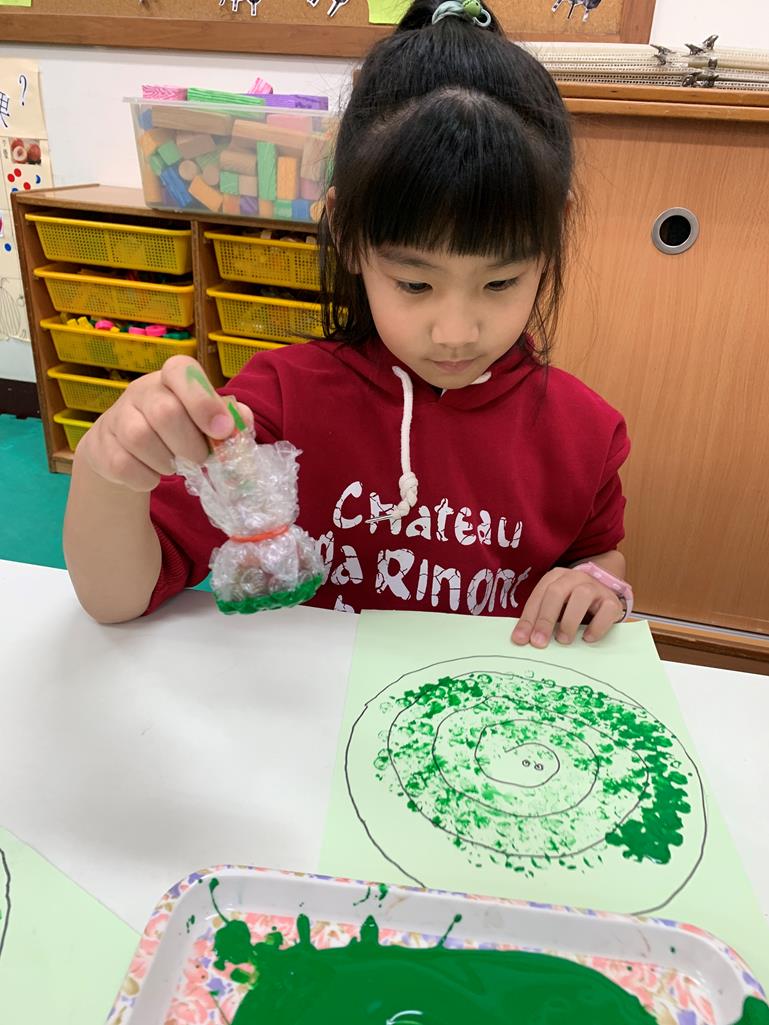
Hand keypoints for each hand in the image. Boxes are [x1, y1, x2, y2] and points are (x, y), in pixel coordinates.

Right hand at [75, 356, 253, 491]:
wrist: (126, 447)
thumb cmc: (178, 429)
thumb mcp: (205, 419)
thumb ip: (229, 419)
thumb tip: (239, 422)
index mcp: (172, 378)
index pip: (182, 371)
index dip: (203, 401)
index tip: (221, 430)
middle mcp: (141, 390)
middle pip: (164, 412)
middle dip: (190, 444)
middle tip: (199, 459)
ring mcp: (117, 416)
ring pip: (140, 438)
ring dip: (166, 461)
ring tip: (174, 465)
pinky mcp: (101, 445)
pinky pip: (123, 465)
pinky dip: (145, 478)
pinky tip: (152, 476)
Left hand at [511, 567, 622, 647]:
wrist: (603, 594)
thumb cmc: (572, 603)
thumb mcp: (554, 606)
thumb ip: (539, 617)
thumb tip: (523, 639)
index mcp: (555, 577)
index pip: (538, 596)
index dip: (528, 618)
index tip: (521, 639)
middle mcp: (575, 577)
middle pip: (556, 593)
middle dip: (545, 619)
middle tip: (539, 642)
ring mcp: (595, 586)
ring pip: (582, 596)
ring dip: (569, 621)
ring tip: (563, 640)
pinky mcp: (612, 600)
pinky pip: (606, 610)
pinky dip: (596, 626)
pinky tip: (587, 638)